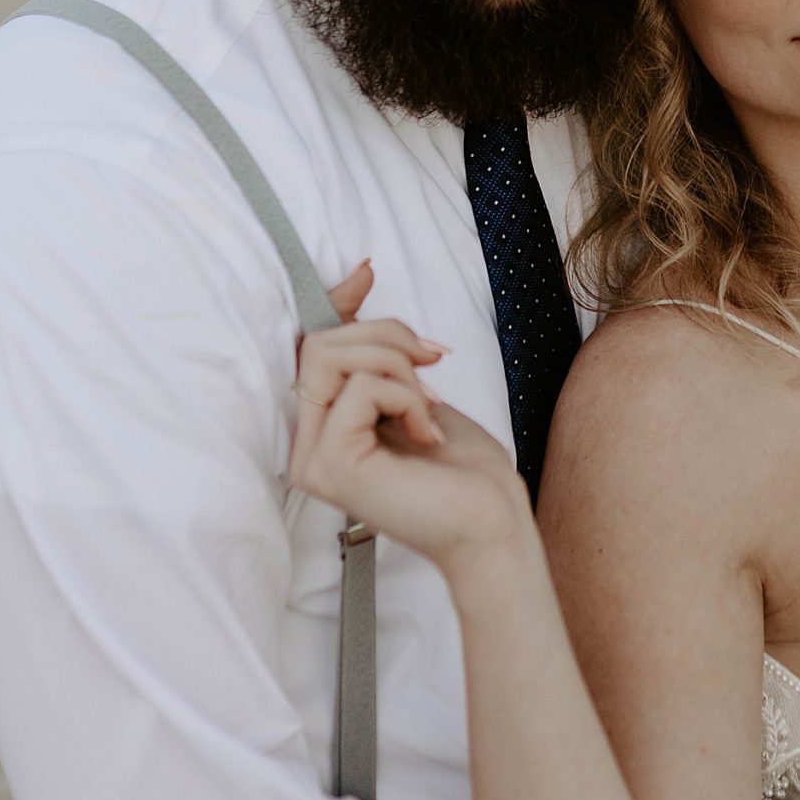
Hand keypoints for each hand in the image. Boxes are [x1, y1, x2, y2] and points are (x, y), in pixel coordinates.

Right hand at [291, 263, 532, 578]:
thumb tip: (359, 277)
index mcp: (324, 432)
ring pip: (331, 357)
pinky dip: (406, 396)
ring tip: (429, 406)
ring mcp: (313, 460)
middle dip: (385, 337)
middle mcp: (307, 448)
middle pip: (318, 345)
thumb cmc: (463, 470)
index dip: (334, 304)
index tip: (367, 273)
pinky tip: (426, 432)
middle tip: (431, 362)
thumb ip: (380, 354)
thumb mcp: (417, 391)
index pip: (308, 351)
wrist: (491, 525)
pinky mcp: (331, 465)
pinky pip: (360, 388)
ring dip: (398, 367)